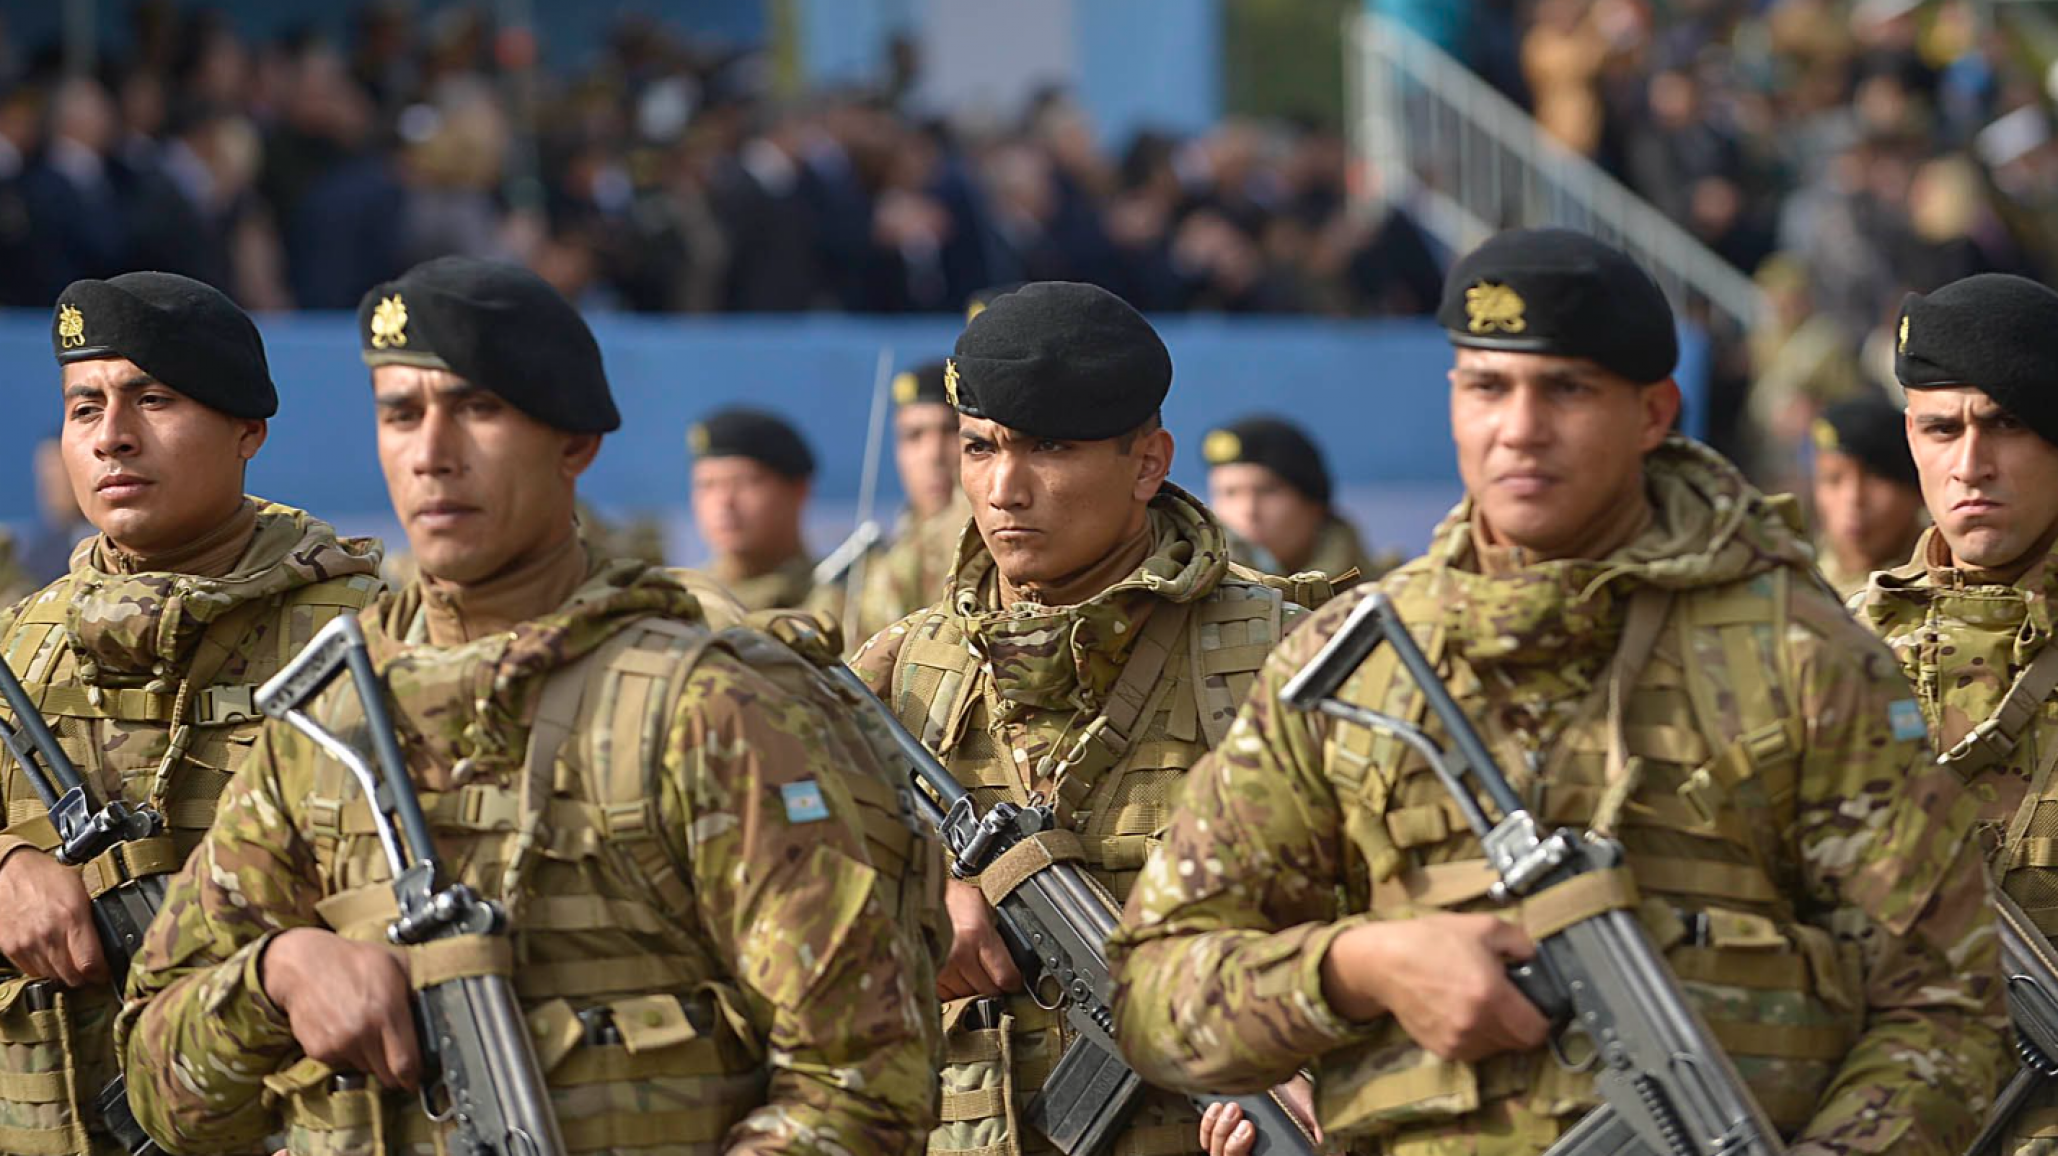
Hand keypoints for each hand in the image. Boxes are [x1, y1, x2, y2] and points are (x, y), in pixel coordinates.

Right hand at [0, 848, 106, 985]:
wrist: (7, 871)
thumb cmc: (46, 876)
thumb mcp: (81, 888)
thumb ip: (94, 917)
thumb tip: (111, 940)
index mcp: (72, 917)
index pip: (90, 963)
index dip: (101, 973)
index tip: (105, 972)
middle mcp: (48, 934)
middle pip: (72, 976)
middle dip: (85, 977)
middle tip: (91, 970)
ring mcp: (27, 943)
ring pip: (53, 977)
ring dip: (64, 974)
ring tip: (71, 962)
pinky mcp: (11, 948)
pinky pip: (32, 972)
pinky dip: (44, 970)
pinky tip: (50, 957)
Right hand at [261, 928, 420, 1089]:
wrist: (303, 965)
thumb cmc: (352, 961)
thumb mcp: (395, 963)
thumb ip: (418, 988)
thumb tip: (442, 1004)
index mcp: (387, 1011)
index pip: (406, 1063)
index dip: (414, 1076)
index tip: (417, 1078)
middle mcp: (363, 1032)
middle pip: (388, 1075)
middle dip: (395, 1070)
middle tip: (395, 1054)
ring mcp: (340, 1044)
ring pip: (366, 1069)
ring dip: (371, 1059)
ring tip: (366, 1032)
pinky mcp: (319, 1051)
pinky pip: (343, 1064)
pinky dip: (348, 1054)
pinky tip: (345, 1031)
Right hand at [937, 878, 1023, 999]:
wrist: (919, 896)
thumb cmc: (953, 901)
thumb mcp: (984, 911)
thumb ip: (998, 940)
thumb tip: (1014, 967)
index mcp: (977, 934)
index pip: (1005, 977)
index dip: (1013, 982)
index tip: (1012, 981)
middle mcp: (957, 955)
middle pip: (988, 992)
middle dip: (992, 985)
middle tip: (988, 973)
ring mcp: (939, 969)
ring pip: (968, 997)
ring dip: (971, 990)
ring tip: (968, 971)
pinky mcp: (926, 977)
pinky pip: (947, 998)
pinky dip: (952, 992)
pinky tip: (953, 977)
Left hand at [1199, 1078, 1322, 1155]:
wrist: (1281, 1077)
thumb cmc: (1293, 1098)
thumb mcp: (1303, 1113)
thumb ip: (1309, 1127)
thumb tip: (1316, 1138)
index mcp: (1263, 1153)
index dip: (1239, 1150)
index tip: (1249, 1128)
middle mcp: (1245, 1149)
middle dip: (1234, 1144)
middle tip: (1246, 1122)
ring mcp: (1229, 1140)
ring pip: (1215, 1148)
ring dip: (1221, 1130)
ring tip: (1233, 1109)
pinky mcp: (1218, 1126)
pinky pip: (1205, 1134)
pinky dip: (1209, 1123)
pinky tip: (1217, 1107)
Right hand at [1321, 913, 1551, 1061]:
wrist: (1385, 962)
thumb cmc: (1432, 940)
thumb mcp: (1483, 926)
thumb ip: (1520, 942)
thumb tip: (1537, 958)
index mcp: (1491, 995)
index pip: (1537, 1030)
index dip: (1542, 1018)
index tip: (1535, 1003)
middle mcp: (1476, 1025)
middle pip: (1520, 1043)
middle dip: (1522, 1024)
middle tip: (1510, 1001)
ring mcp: (1458, 1041)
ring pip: (1497, 1049)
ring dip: (1499, 1032)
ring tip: (1483, 1005)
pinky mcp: (1442, 1049)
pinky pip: (1474, 1050)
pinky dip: (1476, 1036)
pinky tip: (1464, 1012)